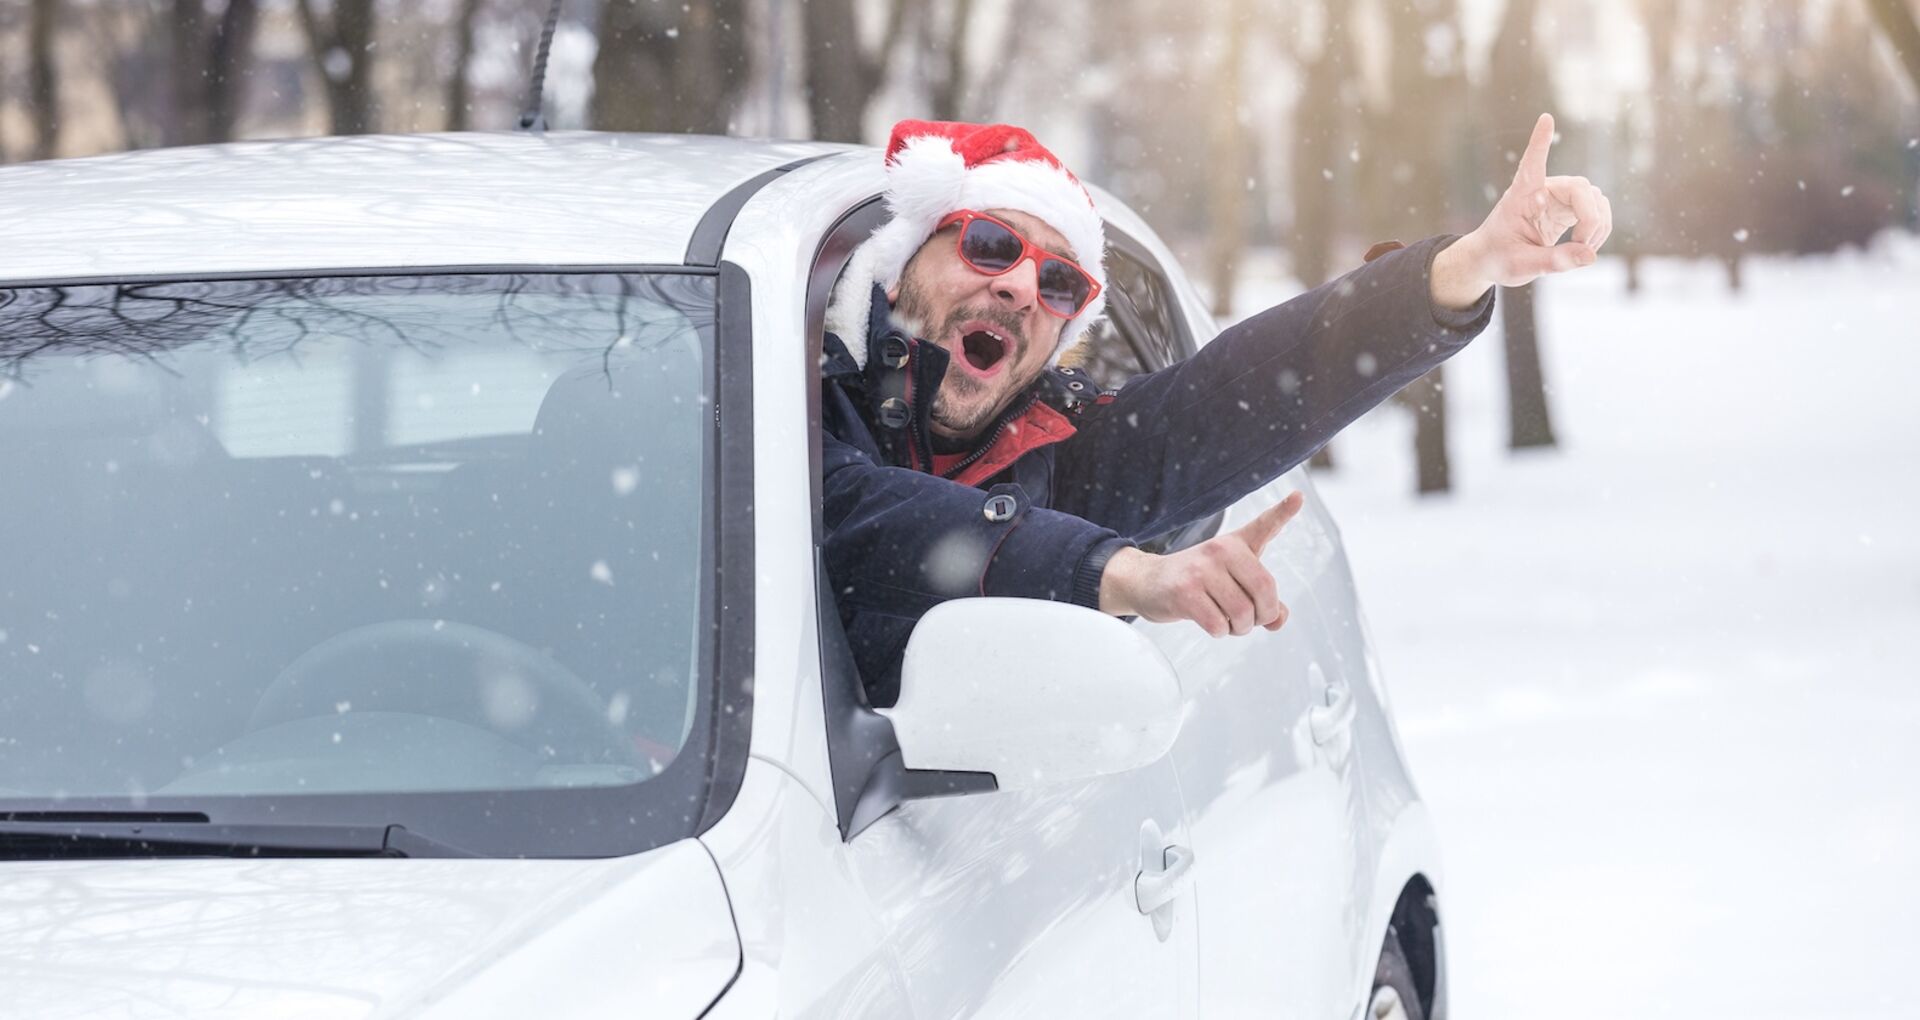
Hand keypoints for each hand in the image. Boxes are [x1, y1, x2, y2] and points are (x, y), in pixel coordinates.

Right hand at [1098, 491, 1305, 636]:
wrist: (1146, 581)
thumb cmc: (1196, 580)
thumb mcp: (1231, 579)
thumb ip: (1262, 597)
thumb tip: (1279, 620)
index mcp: (1234, 543)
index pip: (1264, 526)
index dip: (1283, 511)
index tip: (1298, 497)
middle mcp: (1219, 551)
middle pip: (1264, 592)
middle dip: (1262, 616)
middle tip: (1249, 619)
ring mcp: (1201, 571)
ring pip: (1242, 614)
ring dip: (1239, 628)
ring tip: (1227, 621)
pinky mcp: (1184, 593)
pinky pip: (1218, 625)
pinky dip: (1219, 632)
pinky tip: (1209, 622)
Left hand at [1432, 112, 1613, 306]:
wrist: (1493, 258)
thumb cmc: (1498, 257)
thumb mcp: (1520, 266)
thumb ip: (1553, 261)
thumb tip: (1590, 256)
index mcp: (1521, 196)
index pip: (1531, 164)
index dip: (1540, 143)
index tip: (1545, 118)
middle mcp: (1542, 190)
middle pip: (1581, 189)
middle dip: (1591, 218)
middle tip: (1583, 247)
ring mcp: (1557, 198)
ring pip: (1594, 199)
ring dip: (1598, 225)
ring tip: (1583, 251)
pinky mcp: (1568, 209)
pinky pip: (1597, 210)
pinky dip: (1599, 228)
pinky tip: (1587, 247)